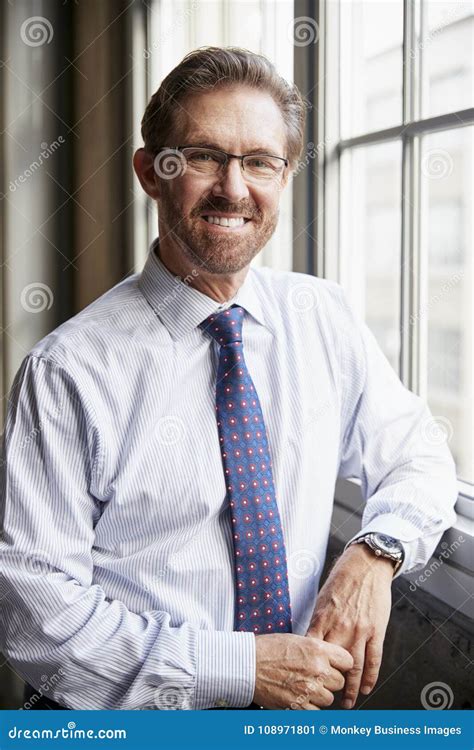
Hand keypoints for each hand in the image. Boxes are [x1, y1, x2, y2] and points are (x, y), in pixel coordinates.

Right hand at [253, 632, 352, 709]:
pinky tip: (299, 696)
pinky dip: (309, 707)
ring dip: (320, 695)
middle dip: (330, 681)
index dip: (341, 665)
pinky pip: (316, 712)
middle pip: (339, 682)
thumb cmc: (268, 649)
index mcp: (317, 649)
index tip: (336, 667)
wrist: (248, 664)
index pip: (347, 661)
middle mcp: (317, 669)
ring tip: (304, 686)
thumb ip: (317, 651)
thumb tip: (330, 660)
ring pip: (329, 699)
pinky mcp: (299, 705)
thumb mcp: (297, 640)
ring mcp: (309, 689)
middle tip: (316, 677)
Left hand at [306, 544, 392, 708]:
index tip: (305, 682)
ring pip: (354, 667)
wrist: (365, 566)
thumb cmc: (341, 581)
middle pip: (332, 664)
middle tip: (325, 699)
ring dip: (351, 689)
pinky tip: (367, 688)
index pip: (312, 651)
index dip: (309, 669)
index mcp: (323, 619)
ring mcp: (360, 630)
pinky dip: (370, 677)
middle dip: (329, 684)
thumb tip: (309, 643)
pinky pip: (374, 659)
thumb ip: (318, 622)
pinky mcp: (376, 630)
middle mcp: (340, 627)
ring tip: (347, 702)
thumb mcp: (322, 600)